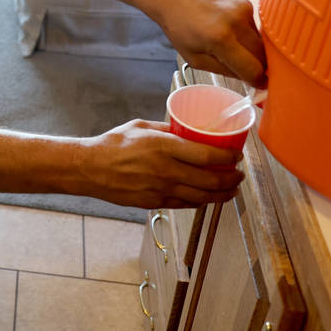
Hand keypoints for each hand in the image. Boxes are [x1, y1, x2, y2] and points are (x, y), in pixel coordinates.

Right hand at [79, 119, 242, 208]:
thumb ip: (167, 130)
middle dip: (232, 179)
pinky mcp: (155, 202)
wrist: (90, 168)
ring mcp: (161, 189)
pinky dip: (201, 202)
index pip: (207, 156)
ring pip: (202, 197)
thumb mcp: (142, 126)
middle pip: (210, 180)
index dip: (228, 158)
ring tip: (232, 190)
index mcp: (164, 146)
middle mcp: (166, 170)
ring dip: (222, 194)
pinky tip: (208, 198)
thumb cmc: (114, 143)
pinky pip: (186, 204)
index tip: (238, 156)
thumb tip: (189, 131)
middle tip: (239, 175)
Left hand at [149, 0, 266, 86]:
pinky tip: (229, 32)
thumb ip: (225, 71)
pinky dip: (247, 35)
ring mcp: (242, 10)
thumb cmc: (179, 28)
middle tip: (243, 68)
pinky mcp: (245, 3)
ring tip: (229, 46)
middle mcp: (235, 22)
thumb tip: (250, 78)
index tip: (257, 85)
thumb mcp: (196, 60)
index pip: (253, 69)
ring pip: (261, 42)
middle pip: (262, 55)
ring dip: (252, 50)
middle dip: (256, 66)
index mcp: (220, 39)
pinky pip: (255, 28)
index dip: (256, 81)